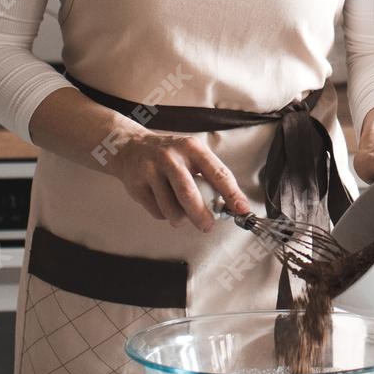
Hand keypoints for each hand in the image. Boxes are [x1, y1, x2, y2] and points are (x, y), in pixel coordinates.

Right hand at [108, 130, 251, 231]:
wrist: (130, 147)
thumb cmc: (170, 155)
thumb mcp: (191, 155)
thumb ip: (209, 176)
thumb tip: (230, 206)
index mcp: (192, 148)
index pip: (217, 173)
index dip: (232, 194)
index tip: (242, 210)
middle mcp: (171, 157)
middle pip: (189, 194)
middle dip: (201, 215)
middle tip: (208, 226)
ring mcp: (151, 170)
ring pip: (171, 208)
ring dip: (181, 219)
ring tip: (182, 216)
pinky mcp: (136, 185)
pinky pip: (157, 212)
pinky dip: (165, 215)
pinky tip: (164, 204)